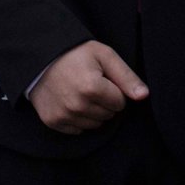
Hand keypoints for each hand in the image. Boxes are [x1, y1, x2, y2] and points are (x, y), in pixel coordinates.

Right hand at [26, 41, 147, 134]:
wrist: (40, 58)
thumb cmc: (76, 54)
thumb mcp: (105, 56)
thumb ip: (127, 77)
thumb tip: (144, 96)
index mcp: (92, 87)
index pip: (120, 103)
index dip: (115, 91)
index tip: (104, 80)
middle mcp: (77, 105)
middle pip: (108, 115)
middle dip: (105, 102)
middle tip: (92, 85)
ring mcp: (63, 115)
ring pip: (95, 125)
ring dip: (93, 112)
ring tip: (82, 93)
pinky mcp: (53, 121)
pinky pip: (78, 130)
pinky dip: (79, 119)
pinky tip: (72, 102)